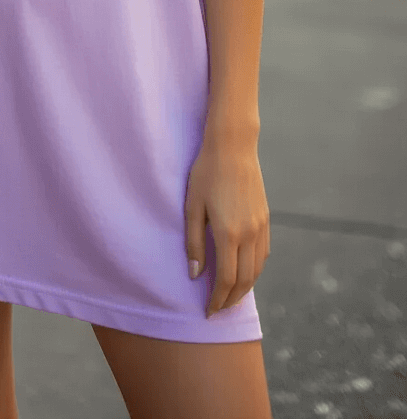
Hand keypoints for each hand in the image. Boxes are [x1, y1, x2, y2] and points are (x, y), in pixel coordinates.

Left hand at [184, 137, 269, 318]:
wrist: (233, 147)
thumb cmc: (206, 173)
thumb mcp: (192, 206)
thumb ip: (193, 242)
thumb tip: (195, 275)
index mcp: (228, 233)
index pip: (225, 279)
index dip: (217, 299)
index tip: (208, 311)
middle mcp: (249, 234)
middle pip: (244, 280)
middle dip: (231, 300)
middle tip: (218, 311)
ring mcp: (260, 227)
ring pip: (257, 270)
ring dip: (244, 288)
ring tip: (230, 297)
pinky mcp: (266, 219)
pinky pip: (263, 254)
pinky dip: (255, 270)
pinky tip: (245, 273)